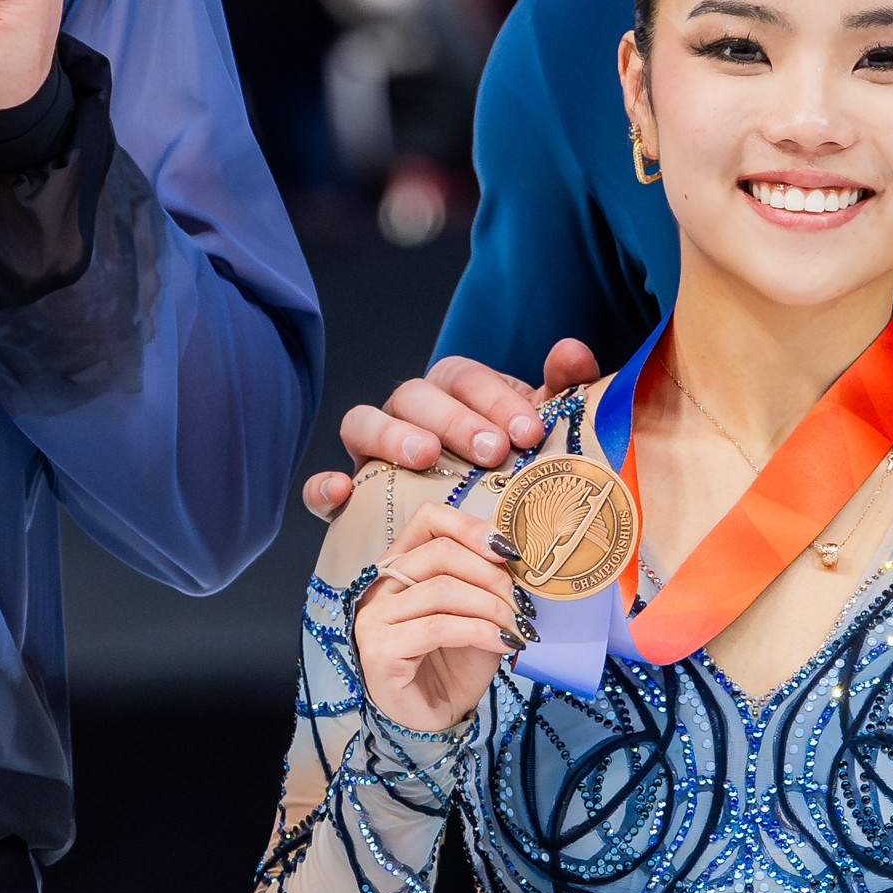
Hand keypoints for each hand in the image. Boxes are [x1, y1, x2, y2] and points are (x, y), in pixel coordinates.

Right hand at [302, 339, 606, 520]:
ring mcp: (371, 454)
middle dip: (454, 419)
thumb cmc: (512, 477)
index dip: (494, 398)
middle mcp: (407, 415)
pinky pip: (319, 489)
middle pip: (415, 395)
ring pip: (362, 423)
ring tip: (425, 457)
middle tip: (492, 451)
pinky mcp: (347, 500)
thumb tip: (573, 353)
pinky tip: (340, 493)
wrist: (482, 540)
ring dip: (392, 434)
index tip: (529, 431)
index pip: (464, 377)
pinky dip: (323, 487)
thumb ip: (560, 391)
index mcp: (453, 394)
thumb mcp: (538, 437)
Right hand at [352, 496, 524, 736]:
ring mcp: (375, 618)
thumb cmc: (454, 664)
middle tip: (520, 602)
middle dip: (491, 574)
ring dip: (490, 606)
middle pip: (439, 552)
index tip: (509, 551)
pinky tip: (502, 642)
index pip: (428, 520)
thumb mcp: (480, 613)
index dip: (471, 526)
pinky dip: (478, 631)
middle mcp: (380, 586)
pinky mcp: (380, 650)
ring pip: (440, 589)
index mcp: (402, 566)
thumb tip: (517, 555)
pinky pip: (437, 627)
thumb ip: (488, 581)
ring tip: (516, 626)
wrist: (435, 718)